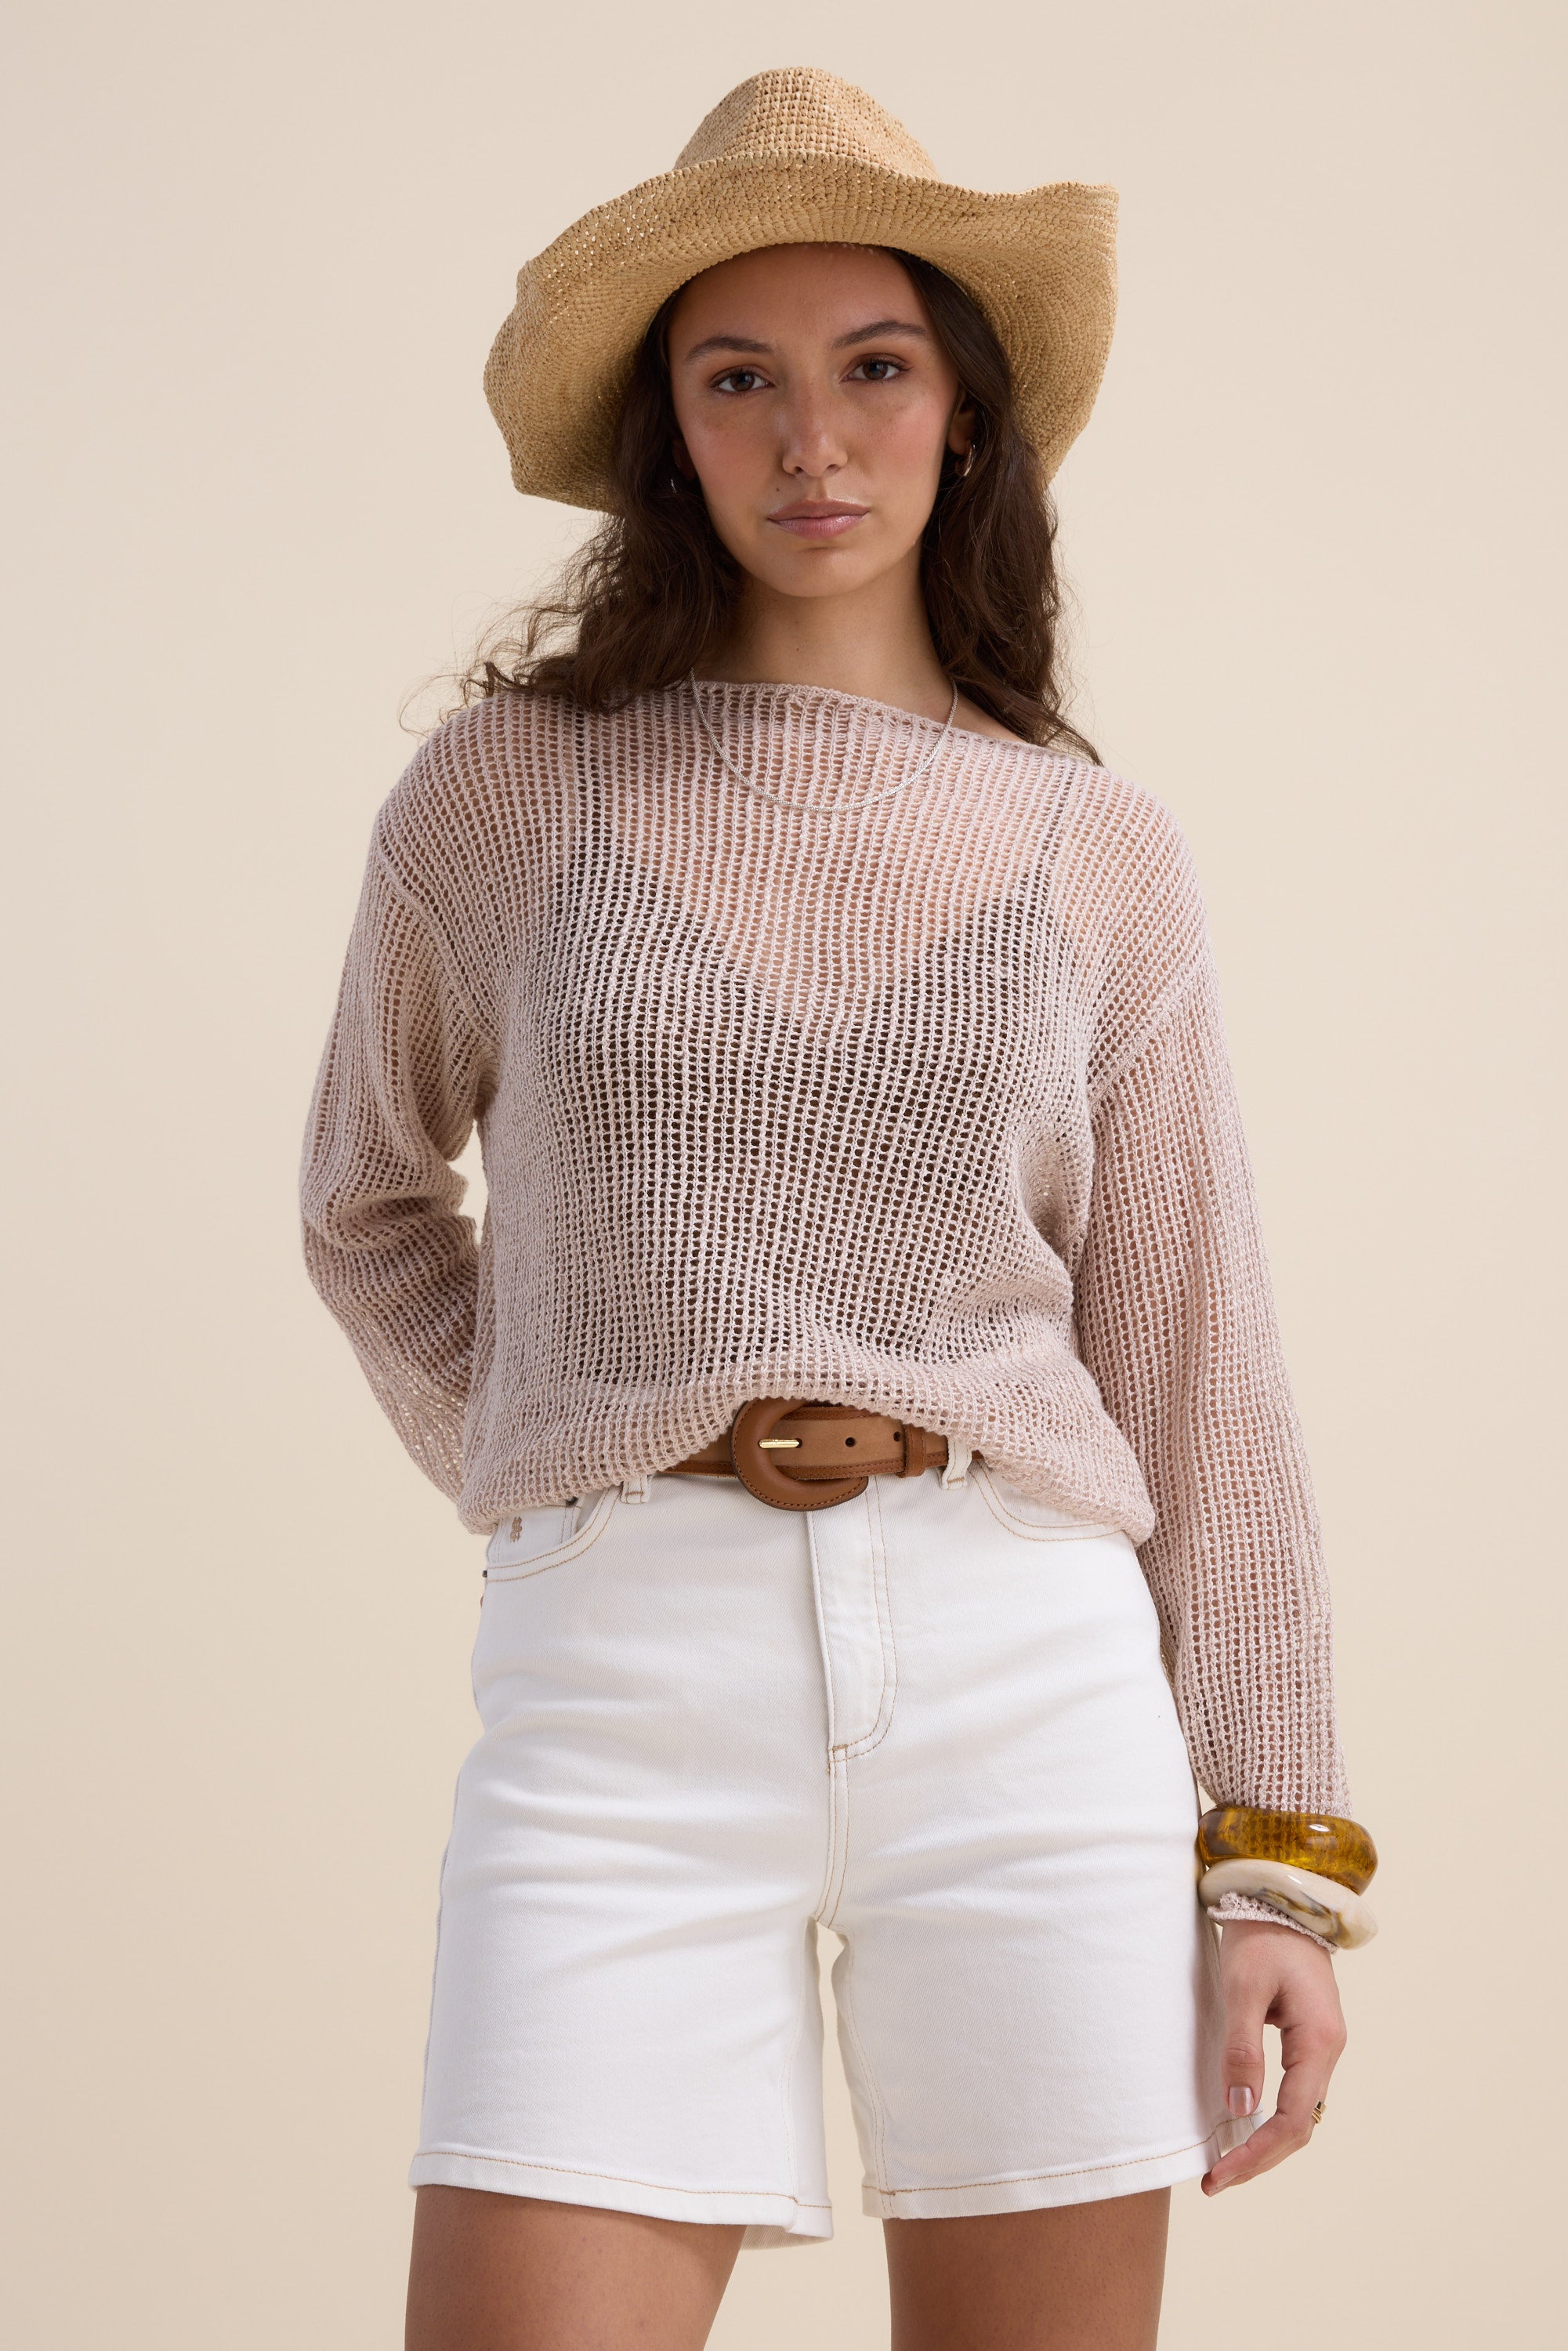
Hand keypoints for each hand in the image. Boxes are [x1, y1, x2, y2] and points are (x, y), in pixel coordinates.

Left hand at [1201, 1917, 1345, 2193]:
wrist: (1282, 1896)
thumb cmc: (1262, 1936)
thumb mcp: (1244, 1989)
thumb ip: (1243, 2049)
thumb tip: (1239, 2110)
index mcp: (1319, 2041)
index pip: (1291, 2120)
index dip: (1257, 2154)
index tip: (1220, 2175)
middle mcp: (1328, 2050)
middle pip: (1299, 2126)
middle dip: (1259, 2158)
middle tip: (1215, 2181)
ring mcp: (1322, 2046)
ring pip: (1299, 2113)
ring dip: (1266, 2143)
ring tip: (1226, 2166)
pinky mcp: (1308, 2038)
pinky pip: (1295, 2092)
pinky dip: (1270, 2118)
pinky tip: (1244, 2126)